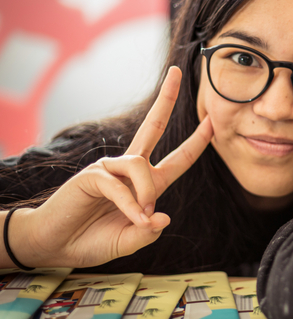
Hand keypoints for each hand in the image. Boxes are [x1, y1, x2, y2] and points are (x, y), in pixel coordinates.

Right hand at [5, 67, 212, 267]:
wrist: (55, 246)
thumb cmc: (91, 241)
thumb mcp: (130, 241)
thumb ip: (148, 232)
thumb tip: (163, 216)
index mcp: (146, 184)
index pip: (177, 158)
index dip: (196, 141)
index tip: (212, 122)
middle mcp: (130, 170)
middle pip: (153, 126)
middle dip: (166, 100)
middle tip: (176, 72)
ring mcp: (109, 169)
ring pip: (141, 165)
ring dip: (147, 192)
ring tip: (141, 216)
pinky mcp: (92, 175)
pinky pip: (119, 184)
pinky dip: (129, 204)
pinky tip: (132, 217)